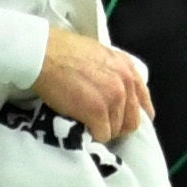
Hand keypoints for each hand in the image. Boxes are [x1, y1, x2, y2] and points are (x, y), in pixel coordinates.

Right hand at [34, 26, 152, 143]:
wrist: (43, 54)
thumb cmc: (63, 51)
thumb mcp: (99, 54)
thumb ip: (112, 72)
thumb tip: (112, 90)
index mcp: (127, 68)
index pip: (143, 102)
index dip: (133, 116)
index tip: (122, 122)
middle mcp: (125, 83)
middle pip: (132, 121)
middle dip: (117, 127)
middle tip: (99, 126)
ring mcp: (113, 98)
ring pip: (115, 130)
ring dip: (101, 131)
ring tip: (85, 124)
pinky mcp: (98, 112)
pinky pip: (101, 135)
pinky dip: (91, 136)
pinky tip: (80, 127)